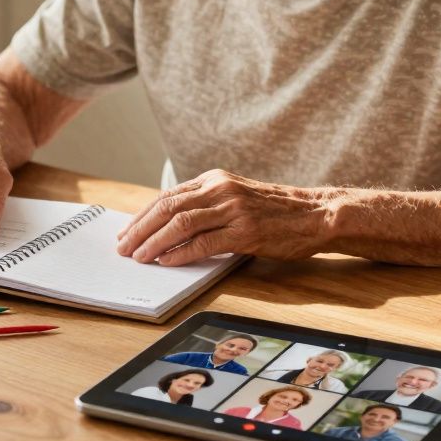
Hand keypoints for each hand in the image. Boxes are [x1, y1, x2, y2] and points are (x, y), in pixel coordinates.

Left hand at [115, 169, 328, 265]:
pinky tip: (166, 262)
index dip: (142, 216)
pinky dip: (181, 253)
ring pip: (181, 223)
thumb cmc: (275, 211)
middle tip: (124, 247)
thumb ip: (207, 204)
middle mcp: (220, 189)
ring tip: (139, 257)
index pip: (167, 196)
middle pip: (167, 207)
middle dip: (140, 229)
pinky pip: (204, 242)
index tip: (127, 232)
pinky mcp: (245, 232)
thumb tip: (169, 225)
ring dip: (154, 242)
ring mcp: (233, 209)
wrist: (316, 214)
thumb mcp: (236, 196)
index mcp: (214, 179)